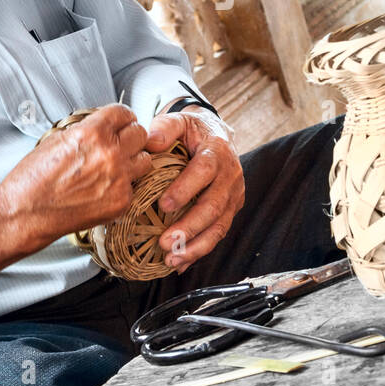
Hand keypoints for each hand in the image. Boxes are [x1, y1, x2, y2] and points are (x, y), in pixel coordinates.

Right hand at [2, 104, 151, 251]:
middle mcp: (110, 154)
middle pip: (140, 133)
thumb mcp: (57, 139)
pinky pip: (134, 185)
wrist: (26, 212)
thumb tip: (103, 125)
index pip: (123, 112)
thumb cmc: (34, 177)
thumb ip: (86, 129)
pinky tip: (105, 187)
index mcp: (92, 133)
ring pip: (145, 160)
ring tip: (116, 166)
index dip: (121, 117)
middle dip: (130, 136)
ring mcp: (119, 179)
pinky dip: (123, 185)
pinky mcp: (121, 201)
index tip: (121, 122)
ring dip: (133, 159)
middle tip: (120, 143)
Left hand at [145, 107, 243, 273]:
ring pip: (220, 226)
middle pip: (214, 206)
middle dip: (190, 227)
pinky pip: (217, 234)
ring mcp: (234, 196)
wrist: (215, 136)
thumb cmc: (192, 132)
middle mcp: (230, 176)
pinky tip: (180, 264)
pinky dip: (199, 251)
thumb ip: (165, 127)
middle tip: (166, 243)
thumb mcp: (180, 121)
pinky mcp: (231, 210)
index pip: (205, 171)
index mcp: (217, 151)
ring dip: (196, 246)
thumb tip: (150, 141)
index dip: (186, 189)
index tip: (164, 204)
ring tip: (172, 260)